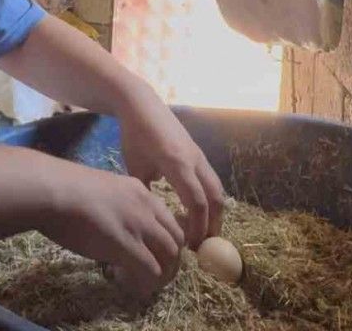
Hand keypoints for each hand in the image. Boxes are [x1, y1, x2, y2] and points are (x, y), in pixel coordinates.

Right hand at [37, 160, 184, 297]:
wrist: (52, 190)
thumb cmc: (64, 189)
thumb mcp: (103, 190)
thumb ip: (116, 207)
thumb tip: (113, 227)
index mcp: (140, 191)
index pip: (169, 219)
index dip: (165, 240)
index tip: (154, 252)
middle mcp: (146, 207)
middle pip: (176, 238)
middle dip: (170, 260)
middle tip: (154, 273)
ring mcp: (139, 226)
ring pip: (169, 255)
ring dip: (162, 273)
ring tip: (145, 282)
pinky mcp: (127, 245)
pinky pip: (150, 269)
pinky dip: (146, 281)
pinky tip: (128, 282)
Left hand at [116, 88, 224, 247]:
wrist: (142, 105)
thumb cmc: (134, 136)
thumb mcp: (134, 168)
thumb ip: (146, 193)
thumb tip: (153, 219)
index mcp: (177, 164)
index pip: (197, 202)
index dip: (197, 227)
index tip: (191, 246)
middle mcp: (194, 160)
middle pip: (215, 197)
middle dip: (213, 224)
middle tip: (204, 245)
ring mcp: (200, 155)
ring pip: (217, 188)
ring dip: (215, 212)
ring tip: (204, 232)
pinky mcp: (199, 153)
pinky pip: (211, 179)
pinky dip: (210, 198)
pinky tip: (200, 211)